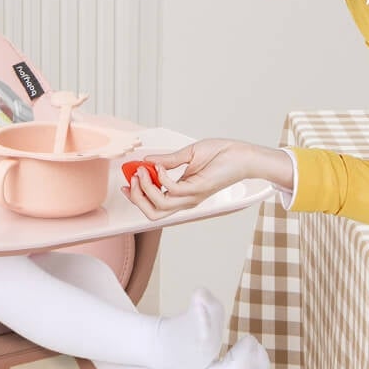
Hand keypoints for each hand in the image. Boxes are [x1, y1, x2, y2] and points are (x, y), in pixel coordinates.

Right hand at [123, 138, 281, 219]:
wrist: (241, 155)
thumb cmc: (221, 154)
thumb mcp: (188, 154)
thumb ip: (167, 160)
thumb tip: (147, 160)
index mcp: (181, 193)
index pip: (153, 205)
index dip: (135, 197)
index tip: (126, 180)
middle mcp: (185, 200)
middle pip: (152, 213)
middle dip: (136, 197)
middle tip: (132, 178)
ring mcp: (191, 197)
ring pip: (159, 206)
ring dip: (145, 188)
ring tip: (143, 170)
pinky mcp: (198, 190)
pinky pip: (171, 190)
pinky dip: (161, 177)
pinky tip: (161, 165)